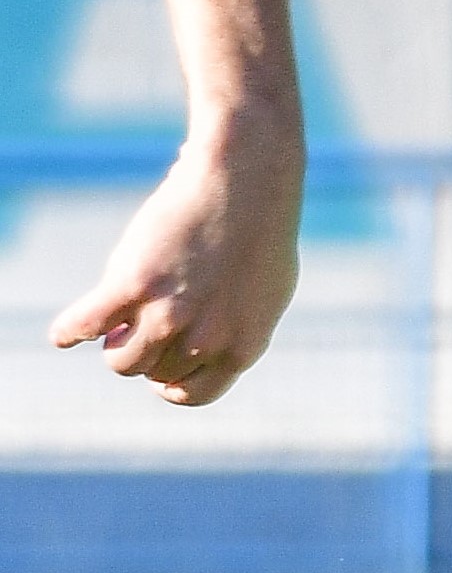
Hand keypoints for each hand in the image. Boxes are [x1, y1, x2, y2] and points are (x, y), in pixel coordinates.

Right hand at [48, 140, 302, 406]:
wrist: (246, 178)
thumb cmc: (259, 231)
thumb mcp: (264, 293)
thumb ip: (235, 331)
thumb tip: (203, 357)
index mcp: (242, 346)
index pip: (191, 394)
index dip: (170, 382)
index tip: (159, 370)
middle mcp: (207, 339)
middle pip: (152, 371)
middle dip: (145, 350)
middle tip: (143, 321)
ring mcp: (169, 313)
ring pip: (121, 360)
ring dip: (114, 344)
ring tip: (118, 320)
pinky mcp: (134, 285)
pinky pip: (84, 326)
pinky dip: (68, 332)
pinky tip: (65, 332)